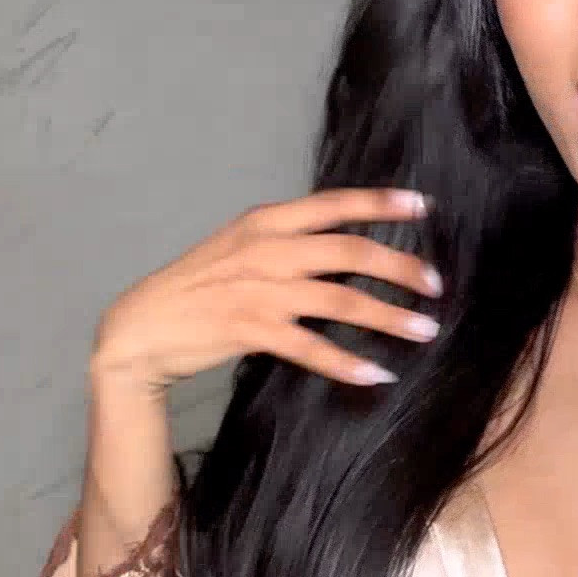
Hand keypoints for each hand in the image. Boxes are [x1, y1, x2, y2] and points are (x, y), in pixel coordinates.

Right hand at [90, 188, 442, 393]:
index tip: (423, 205)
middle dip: (401, 268)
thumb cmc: (196, 287)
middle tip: (437, 286)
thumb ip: (285, 242)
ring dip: (388, 317)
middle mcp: (266, 249)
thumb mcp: (239, 247)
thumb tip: (343, 248)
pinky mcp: (250, 330)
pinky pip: (311, 347)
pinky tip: (376, 374)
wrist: (141, 327)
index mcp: (264, 221)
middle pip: (350, 252)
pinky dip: (347, 363)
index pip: (333, 205)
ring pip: (340, 299)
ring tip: (424, 331)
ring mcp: (259, 290)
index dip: (380, 203)